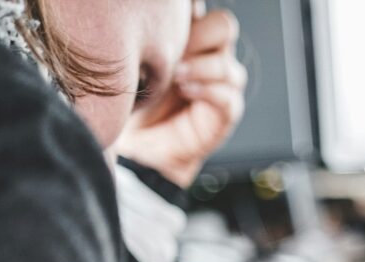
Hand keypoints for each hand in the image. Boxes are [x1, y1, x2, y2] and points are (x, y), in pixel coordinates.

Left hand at [115, 8, 246, 187]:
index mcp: (190, 38)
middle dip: (199, 35)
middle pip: (224, 26)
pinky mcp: (227, 110)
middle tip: (174, 49)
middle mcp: (210, 55)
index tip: (167, 21)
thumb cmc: (136, 102)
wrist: (141, 145)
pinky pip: (228, 93)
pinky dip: (206, 90)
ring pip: (227, 61)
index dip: (190, 11)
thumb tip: (140, 18)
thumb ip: (148, 43)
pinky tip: (185, 91)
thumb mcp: (136, 67)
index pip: (201, 11)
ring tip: (175, 76)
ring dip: (200, 66)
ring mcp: (223, 82)